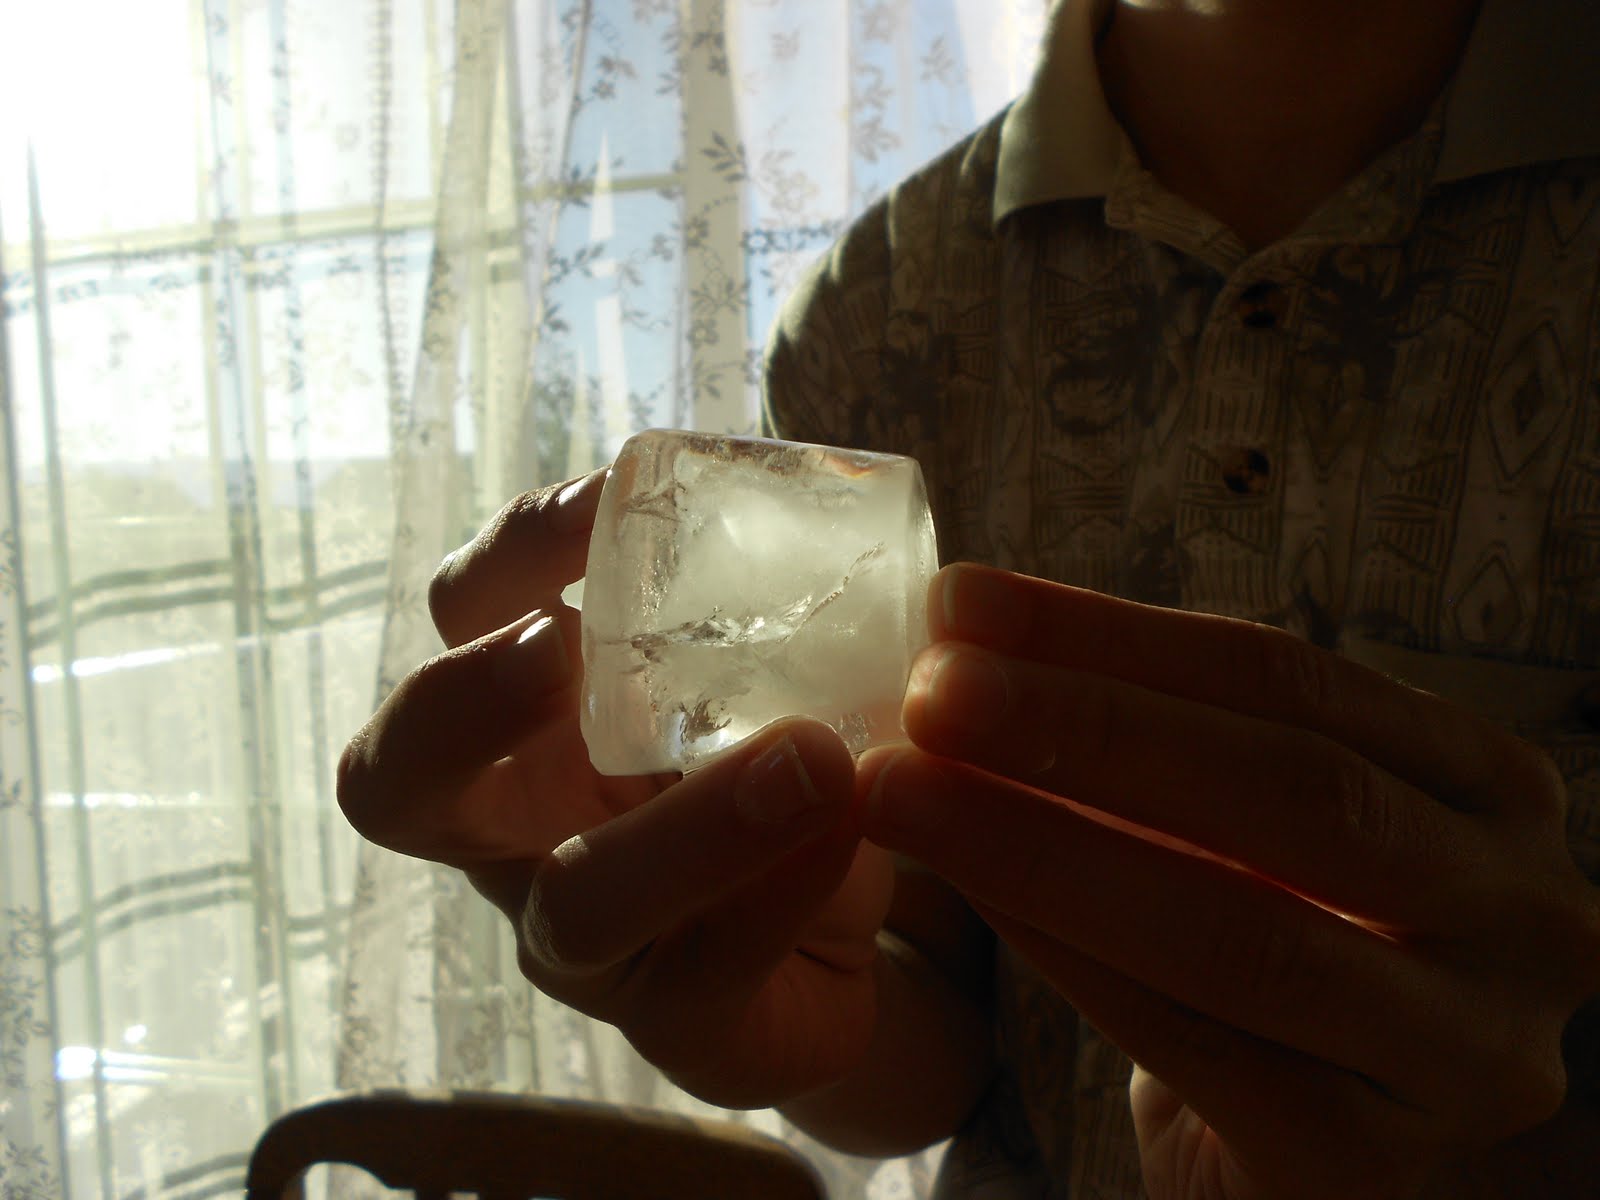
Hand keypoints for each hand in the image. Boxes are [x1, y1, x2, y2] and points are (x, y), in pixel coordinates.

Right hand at [337, 469, 893, 1107]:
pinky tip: (853, 827)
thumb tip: (808, 504)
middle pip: (396, 781)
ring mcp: (584, 943)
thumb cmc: (771, 779)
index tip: (609, 495)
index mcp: (531, 721)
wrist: (842, 942)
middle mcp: (521, 832)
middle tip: (554, 652)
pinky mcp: (677, 1023)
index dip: (507, 554)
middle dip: (457, 705)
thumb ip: (756, 611)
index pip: (461, 620)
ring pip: (575, 904)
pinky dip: (784, 888)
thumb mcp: (759, 680)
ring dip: (687, 829)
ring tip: (809, 760)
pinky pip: (710, 970)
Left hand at [860, 563, 1599, 1199]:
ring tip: (906, 789)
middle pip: (1295, 790)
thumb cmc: (1281, 942)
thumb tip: (979, 633)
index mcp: (1486, 788)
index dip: (1117, 637)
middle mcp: (1519, 912)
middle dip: (1091, 729)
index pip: (1293, 680)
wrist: (1327, 1150)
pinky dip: (1077, 961)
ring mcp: (1467, 1054)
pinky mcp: (1373, 1169)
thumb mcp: (1268, 825)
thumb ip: (1172, 740)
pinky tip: (975, 902)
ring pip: (1249, 929)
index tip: (965, 602)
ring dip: (1051, 846)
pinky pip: (1204, 1047)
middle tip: (933, 690)